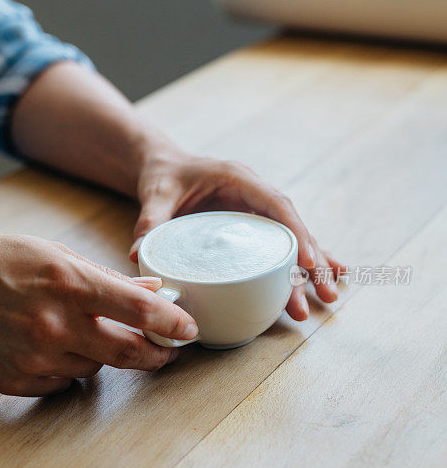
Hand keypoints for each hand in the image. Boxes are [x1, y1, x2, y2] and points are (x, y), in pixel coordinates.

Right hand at [0, 233, 197, 395]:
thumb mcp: (53, 252)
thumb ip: (106, 278)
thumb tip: (150, 292)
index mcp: (68, 283)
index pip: (138, 311)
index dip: (172, 324)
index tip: (189, 330)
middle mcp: (54, 324)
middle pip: (127, 354)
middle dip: (155, 355)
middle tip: (165, 350)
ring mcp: (34, 357)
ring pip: (95, 369)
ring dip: (103, 355)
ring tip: (83, 331)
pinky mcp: (16, 381)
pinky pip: (62, 382)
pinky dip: (68, 367)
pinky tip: (51, 345)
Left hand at [130, 149, 344, 320]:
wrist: (164, 168)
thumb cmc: (164, 177)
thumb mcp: (156, 193)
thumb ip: (150, 220)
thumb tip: (138, 254)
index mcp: (240, 179)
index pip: (276, 206)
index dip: (295, 233)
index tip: (308, 262)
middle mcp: (256, 195)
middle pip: (293, 229)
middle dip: (313, 262)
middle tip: (325, 294)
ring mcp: (258, 211)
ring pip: (293, 241)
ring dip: (313, 269)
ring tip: (328, 299)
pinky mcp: (254, 226)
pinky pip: (283, 245)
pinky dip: (303, 263)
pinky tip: (323, 280)